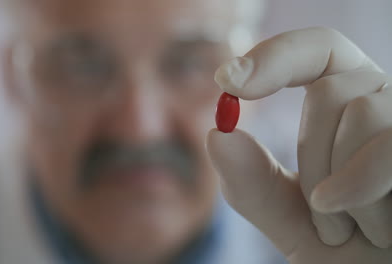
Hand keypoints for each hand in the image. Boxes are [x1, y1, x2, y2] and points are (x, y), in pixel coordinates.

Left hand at [207, 27, 391, 262]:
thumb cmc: (344, 249)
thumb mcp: (288, 216)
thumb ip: (251, 182)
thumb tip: (216, 134)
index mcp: (349, 106)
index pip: (317, 51)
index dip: (275, 56)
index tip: (228, 80)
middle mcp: (385, 103)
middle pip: (330, 91)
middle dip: (310, 157)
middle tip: (319, 206)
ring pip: (359, 113)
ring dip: (336, 185)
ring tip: (350, 224)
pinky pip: (387, 146)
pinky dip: (357, 188)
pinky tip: (366, 227)